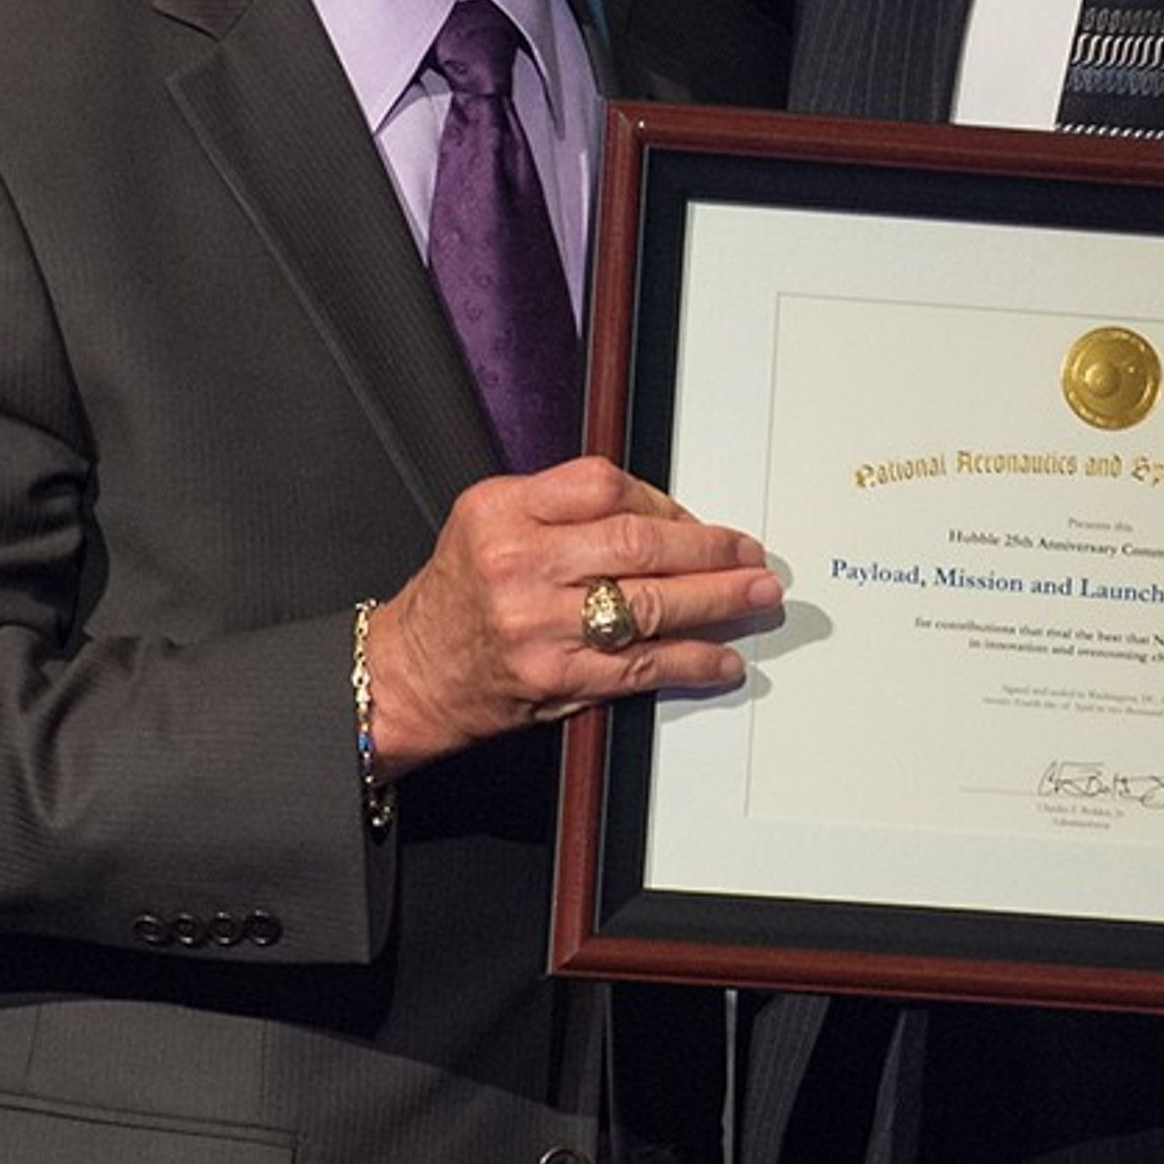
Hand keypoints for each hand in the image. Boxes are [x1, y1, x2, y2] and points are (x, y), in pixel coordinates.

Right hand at [361, 456, 781, 769]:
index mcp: (505, 511)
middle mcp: (520, 563)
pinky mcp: (555, 676)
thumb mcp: (489, 521)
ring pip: (649, 604)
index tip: (696, 519)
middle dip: (710, 550)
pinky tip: (720, 657)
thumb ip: (562, 508)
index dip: (664, 502)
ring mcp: (539, 624)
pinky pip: (640, 665)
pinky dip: (690, 661)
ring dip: (717, 600)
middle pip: (639, 545)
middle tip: (752, 554)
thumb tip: (660, 515)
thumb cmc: (459, 593)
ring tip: (755, 595)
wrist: (408, 672)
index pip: (605, 487)